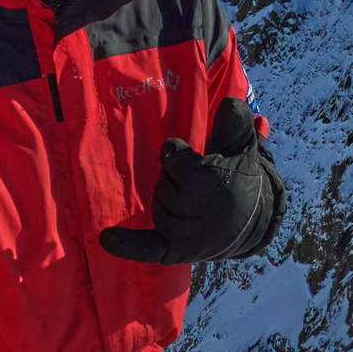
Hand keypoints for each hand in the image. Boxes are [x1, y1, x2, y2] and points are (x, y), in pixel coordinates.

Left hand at [98, 97, 283, 265]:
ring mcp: (184, 231)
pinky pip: (147, 247)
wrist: (246, 220)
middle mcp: (197, 211)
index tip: (194, 156)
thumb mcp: (241, 146)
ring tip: (194, 198)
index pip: (176, 161)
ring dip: (168, 196)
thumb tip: (230, 102)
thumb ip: (235, 124)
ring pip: (158, 203)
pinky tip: (106, 238)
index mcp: (214, 182)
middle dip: (177, 177)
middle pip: (166, 182)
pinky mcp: (172, 249)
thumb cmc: (237, 177)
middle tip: (200, 181)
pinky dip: (128, 245)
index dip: (179, 156)